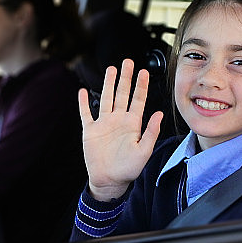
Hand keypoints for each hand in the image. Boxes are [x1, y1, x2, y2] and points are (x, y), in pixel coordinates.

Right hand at [78, 59, 162, 201]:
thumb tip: (159, 114)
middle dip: (125, 78)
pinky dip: (83, 103)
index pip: (138, 99)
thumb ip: (151, 132)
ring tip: (110, 69)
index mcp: (132, 123)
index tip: (144, 71)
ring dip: (108, 84)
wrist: (109, 180)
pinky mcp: (90, 131)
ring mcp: (104, 124)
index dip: (141, 85)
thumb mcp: (144, 151)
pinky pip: (86, 114)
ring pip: (106, 98)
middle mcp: (118, 120)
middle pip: (122, 93)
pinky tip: (82, 92)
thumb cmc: (129, 169)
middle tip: (128, 62)